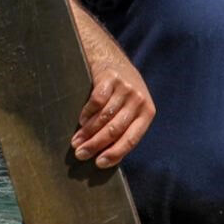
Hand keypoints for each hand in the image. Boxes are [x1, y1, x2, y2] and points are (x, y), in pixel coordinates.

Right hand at [72, 42, 154, 168]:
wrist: (112, 59)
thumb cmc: (122, 92)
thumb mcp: (131, 109)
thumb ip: (125, 129)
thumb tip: (106, 158)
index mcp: (147, 112)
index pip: (131, 139)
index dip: (115, 153)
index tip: (99, 164)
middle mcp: (138, 100)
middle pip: (115, 129)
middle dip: (95, 145)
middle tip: (81, 154)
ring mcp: (125, 88)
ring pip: (104, 117)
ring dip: (87, 133)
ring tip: (76, 142)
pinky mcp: (110, 78)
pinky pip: (96, 102)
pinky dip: (86, 114)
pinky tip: (80, 121)